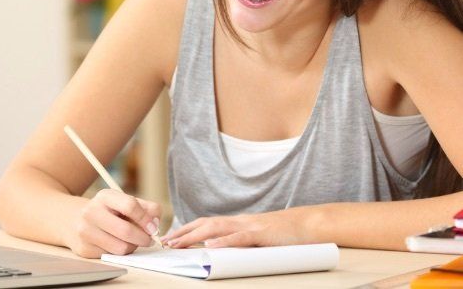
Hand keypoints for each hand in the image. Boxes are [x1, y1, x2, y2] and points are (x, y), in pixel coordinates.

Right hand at [65, 189, 161, 257]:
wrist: (72, 219)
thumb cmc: (105, 210)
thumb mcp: (122, 201)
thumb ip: (144, 207)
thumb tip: (156, 222)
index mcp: (104, 196)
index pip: (130, 206)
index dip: (146, 219)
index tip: (154, 228)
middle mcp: (91, 212)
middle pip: (126, 231)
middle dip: (143, 238)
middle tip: (149, 240)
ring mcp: (85, 231)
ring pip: (121, 248)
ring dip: (132, 247)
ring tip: (130, 240)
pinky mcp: (83, 249)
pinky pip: (111, 256)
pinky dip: (119, 252)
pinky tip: (115, 243)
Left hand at [160, 207, 317, 248]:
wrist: (307, 225)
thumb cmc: (282, 234)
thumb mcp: (256, 237)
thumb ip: (239, 241)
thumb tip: (219, 250)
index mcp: (237, 223)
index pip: (206, 223)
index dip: (186, 229)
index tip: (169, 237)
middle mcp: (239, 221)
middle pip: (205, 224)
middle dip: (183, 233)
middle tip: (165, 242)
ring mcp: (250, 226)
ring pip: (217, 229)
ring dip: (194, 236)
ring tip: (178, 244)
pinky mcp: (261, 235)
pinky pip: (240, 238)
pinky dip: (224, 242)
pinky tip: (210, 247)